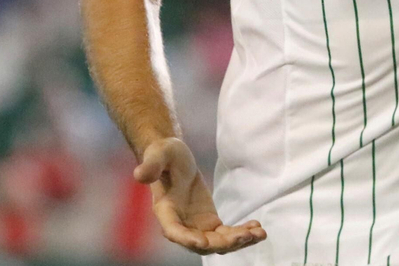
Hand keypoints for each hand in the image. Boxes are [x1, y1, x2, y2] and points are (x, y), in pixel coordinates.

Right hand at [134, 137, 265, 254]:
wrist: (175, 158)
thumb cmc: (164, 154)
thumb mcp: (160, 154)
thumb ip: (151, 164)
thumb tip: (139, 175)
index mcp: (165, 211)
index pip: (174, 231)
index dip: (187, 239)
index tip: (204, 242)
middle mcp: (180, 225)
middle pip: (201, 244)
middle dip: (223, 243)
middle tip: (245, 235)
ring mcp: (196, 227)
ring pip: (217, 243)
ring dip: (238, 242)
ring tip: (259, 234)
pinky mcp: (209, 223)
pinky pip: (226, 234)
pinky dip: (242, 233)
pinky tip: (258, 229)